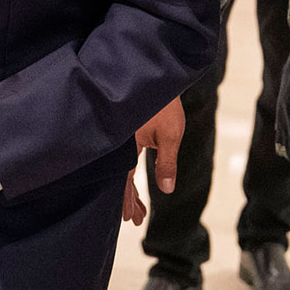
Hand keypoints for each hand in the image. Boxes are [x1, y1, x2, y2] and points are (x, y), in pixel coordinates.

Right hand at [121, 98, 183, 227]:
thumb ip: (167, 163)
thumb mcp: (170, 135)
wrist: (153, 71)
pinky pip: (121, 158)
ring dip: (128, 189)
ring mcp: (121, 137)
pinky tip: (133, 181)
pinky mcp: (125, 131)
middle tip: (136, 219)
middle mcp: (120, 143)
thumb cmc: (164, 102)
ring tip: (139, 208)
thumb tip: (166, 190)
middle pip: (119, 178)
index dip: (126, 200)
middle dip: (128, 199)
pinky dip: (127, 173)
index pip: (124, 180)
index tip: (130, 219)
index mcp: (127, 145)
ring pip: (120, 169)